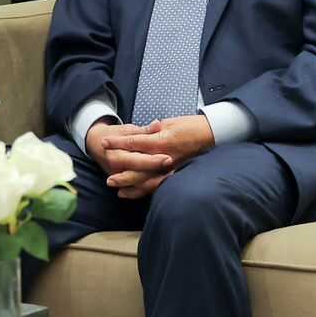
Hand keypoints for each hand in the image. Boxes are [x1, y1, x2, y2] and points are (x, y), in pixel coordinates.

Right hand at [85, 119, 172, 195]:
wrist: (96, 143)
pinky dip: (153, 186)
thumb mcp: (126, 130)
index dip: (152, 160)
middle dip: (158, 173)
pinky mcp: (124, 183)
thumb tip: (157, 124)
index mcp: (116, 155)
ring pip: (141, 185)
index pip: (136, 161)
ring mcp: (120, 178)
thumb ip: (143, 130)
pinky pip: (140, 188)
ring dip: (158, 182)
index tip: (168, 158)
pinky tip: (167, 181)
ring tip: (174, 175)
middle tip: (175, 168)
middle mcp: (117, 170)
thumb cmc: (114, 134)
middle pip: (140, 175)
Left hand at [97, 115, 215, 198]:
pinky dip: (144, 190)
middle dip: (122, 172)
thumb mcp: (168, 123)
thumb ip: (150, 130)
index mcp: (162, 140)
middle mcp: (165, 157)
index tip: (103, 143)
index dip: (117, 143)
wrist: (211, 134)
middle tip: (108, 178)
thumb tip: (135, 134)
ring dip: (130, 185)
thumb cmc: (190, 126)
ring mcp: (171, 167)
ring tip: (116, 188)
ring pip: (147, 180)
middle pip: (138, 167)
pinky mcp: (175, 173)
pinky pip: (158, 184)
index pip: (134, 143)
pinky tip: (133, 193)